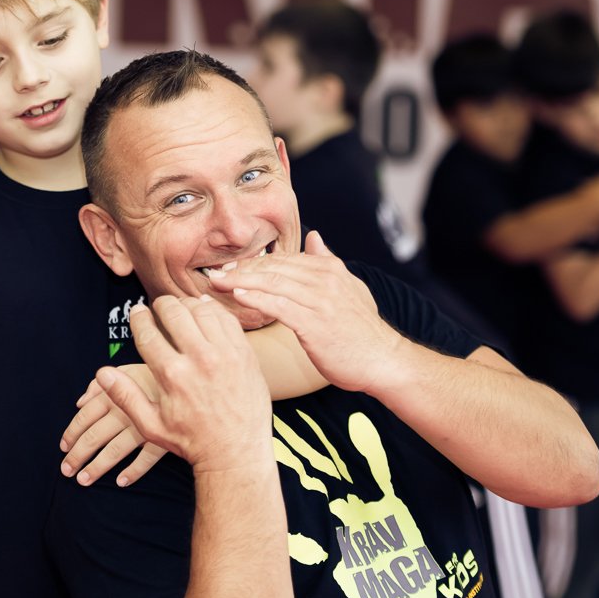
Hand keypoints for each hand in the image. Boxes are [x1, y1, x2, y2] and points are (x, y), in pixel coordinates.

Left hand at [59, 365, 167, 486]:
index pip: (85, 416)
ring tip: (84, 479)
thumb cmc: (157, 375)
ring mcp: (144, 426)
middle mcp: (125, 411)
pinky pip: (146, 459)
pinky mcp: (163, 438)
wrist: (193, 379)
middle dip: (77, 455)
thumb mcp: (128, 370)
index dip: (71, 433)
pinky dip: (133, 471)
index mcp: (114, 393)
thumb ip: (100, 385)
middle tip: (66, 470)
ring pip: (114, 451)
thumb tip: (79, 402)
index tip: (63, 447)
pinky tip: (121, 481)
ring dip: (96, 467)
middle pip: (94, 436)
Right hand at [94, 295, 271, 472]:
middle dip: (162, 305)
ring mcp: (225, 354)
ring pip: (201, 310)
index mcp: (172, 376)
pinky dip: (213, 310)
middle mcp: (199, 360)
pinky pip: (226, 319)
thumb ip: (126, 397)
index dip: (139, 317)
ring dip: (187, 304)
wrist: (236, 452)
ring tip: (180, 308)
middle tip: (158, 306)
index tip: (137, 311)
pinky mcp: (245, 354)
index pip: (148, 333)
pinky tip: (204, 311)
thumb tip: (102, 374)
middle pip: (175, 313)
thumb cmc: (192, 441)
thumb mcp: (151, 426)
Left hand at [205, 230, 402, 392]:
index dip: (254, 262)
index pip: (283, 259)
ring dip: (241, 281)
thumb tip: (315, 238)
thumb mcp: (350, 288)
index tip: (231, 268)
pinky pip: (278, 305)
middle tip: (215, 273)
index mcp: (329, 269)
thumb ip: (328, 262)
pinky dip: (256, 298)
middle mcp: (324, 279)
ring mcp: (319, 300)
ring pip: (272, 282)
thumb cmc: (361, 330)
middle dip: (241, 269)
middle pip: (273, 267)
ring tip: (218, 282)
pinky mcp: (314, 323)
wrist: (383, 360)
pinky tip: (237, 296)